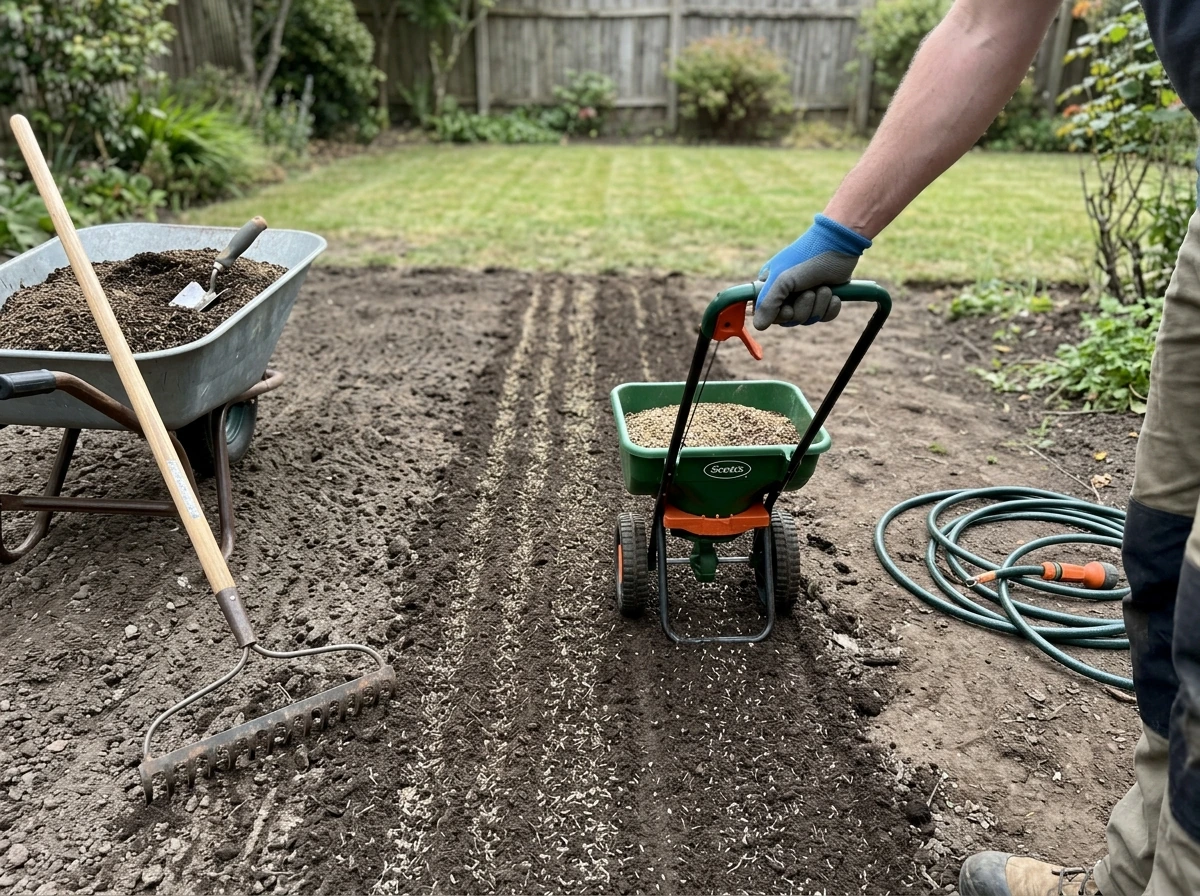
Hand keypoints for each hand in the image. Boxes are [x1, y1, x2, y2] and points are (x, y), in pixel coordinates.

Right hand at [754, 214, 871, 329]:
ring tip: (824, 287)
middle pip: (789, 320)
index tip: (787, 308)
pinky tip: (834, 295)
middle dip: (802, 308)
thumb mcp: (782, 280)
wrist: (841, 244)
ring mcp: (806, 296)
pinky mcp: (825, 298)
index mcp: (771, 285)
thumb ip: (767, 303)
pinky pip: (825, 317)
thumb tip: (759, 326)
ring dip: (818, 305)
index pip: (767, 313)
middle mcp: (787, 292)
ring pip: (808, 319)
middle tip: (809, 291)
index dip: (779, 316)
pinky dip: (831, 308)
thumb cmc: (807, 257)